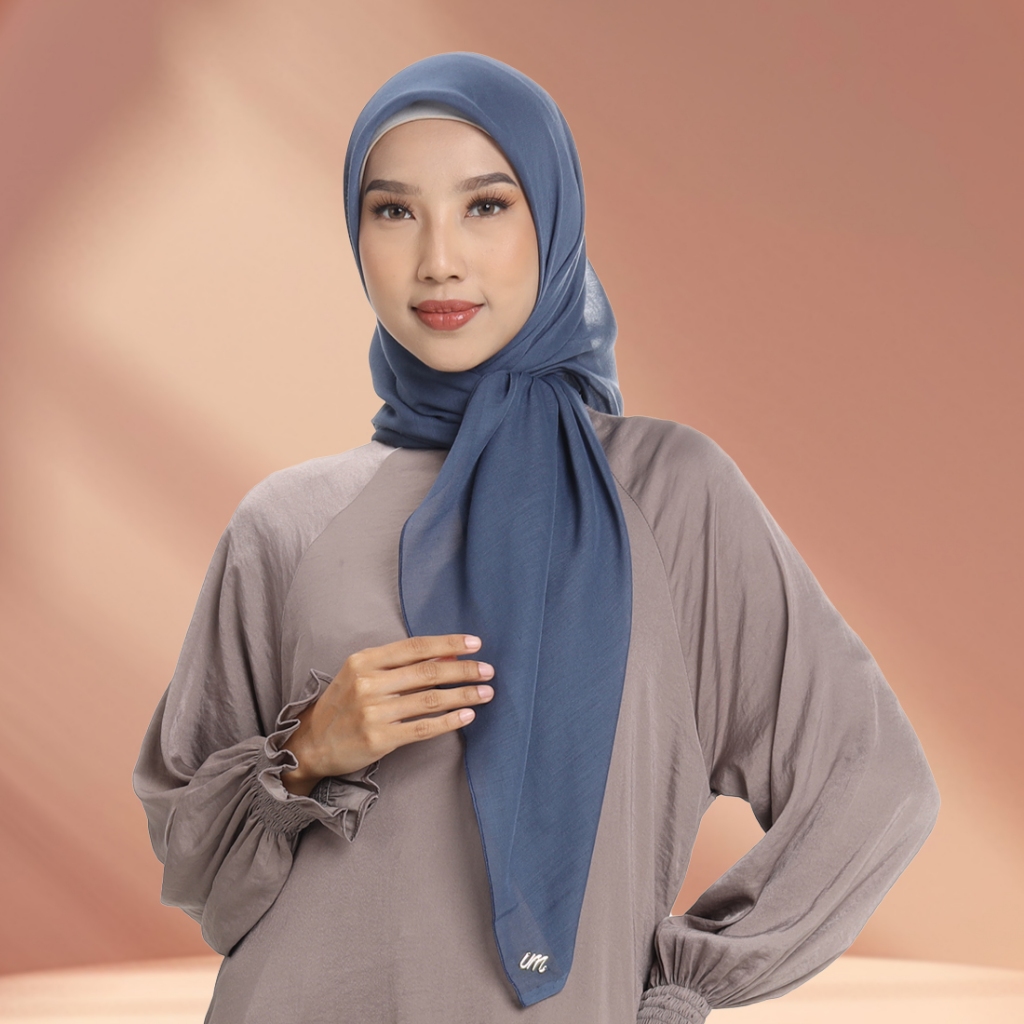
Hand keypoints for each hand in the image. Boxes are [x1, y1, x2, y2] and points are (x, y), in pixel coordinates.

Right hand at [281, 634, 493, 795]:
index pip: (415, 647)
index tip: (475, 643)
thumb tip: (446, 653)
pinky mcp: (379, 739)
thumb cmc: (343, 704)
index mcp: (364, 661)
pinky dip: (448, 721)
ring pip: (430, 699)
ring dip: (463, 695)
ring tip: (485, 692)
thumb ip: (402, 664)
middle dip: (463, 670)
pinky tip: (467, 716)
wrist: (312, 743)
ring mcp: (373, 712)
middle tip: (488, 671)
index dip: (448, 643)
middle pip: (427, 672)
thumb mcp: (364, 675)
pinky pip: (423, 728)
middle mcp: (368, 683)